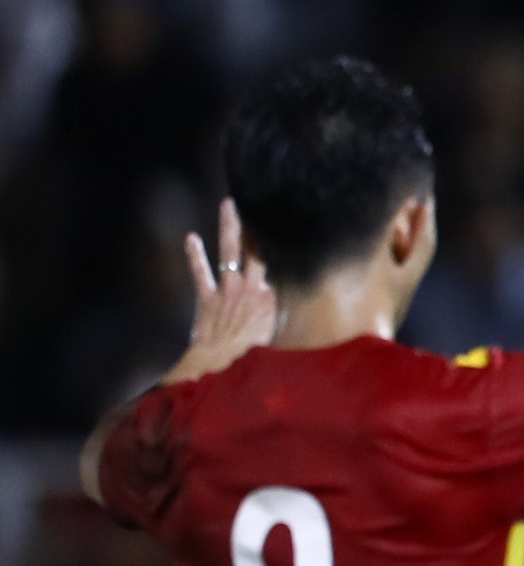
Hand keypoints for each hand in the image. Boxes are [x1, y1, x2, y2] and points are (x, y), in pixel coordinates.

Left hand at [162, 199, 275, 384]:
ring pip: (229, 251)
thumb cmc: (255, 354)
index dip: (280, 241)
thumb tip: (291, 295)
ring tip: (228, 205)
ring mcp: (227, 289)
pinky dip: (195, 255)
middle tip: (255, 200)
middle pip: (255, 248)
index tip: (286, 222)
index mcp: (271, 295)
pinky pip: (200, 271)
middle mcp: (250, 286)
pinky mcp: (208, 297)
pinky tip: (190, 238)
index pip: (277, 262)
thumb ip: (284, 311)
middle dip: (255, 224)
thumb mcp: (278, 332)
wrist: (222, 364)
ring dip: (229, 228)